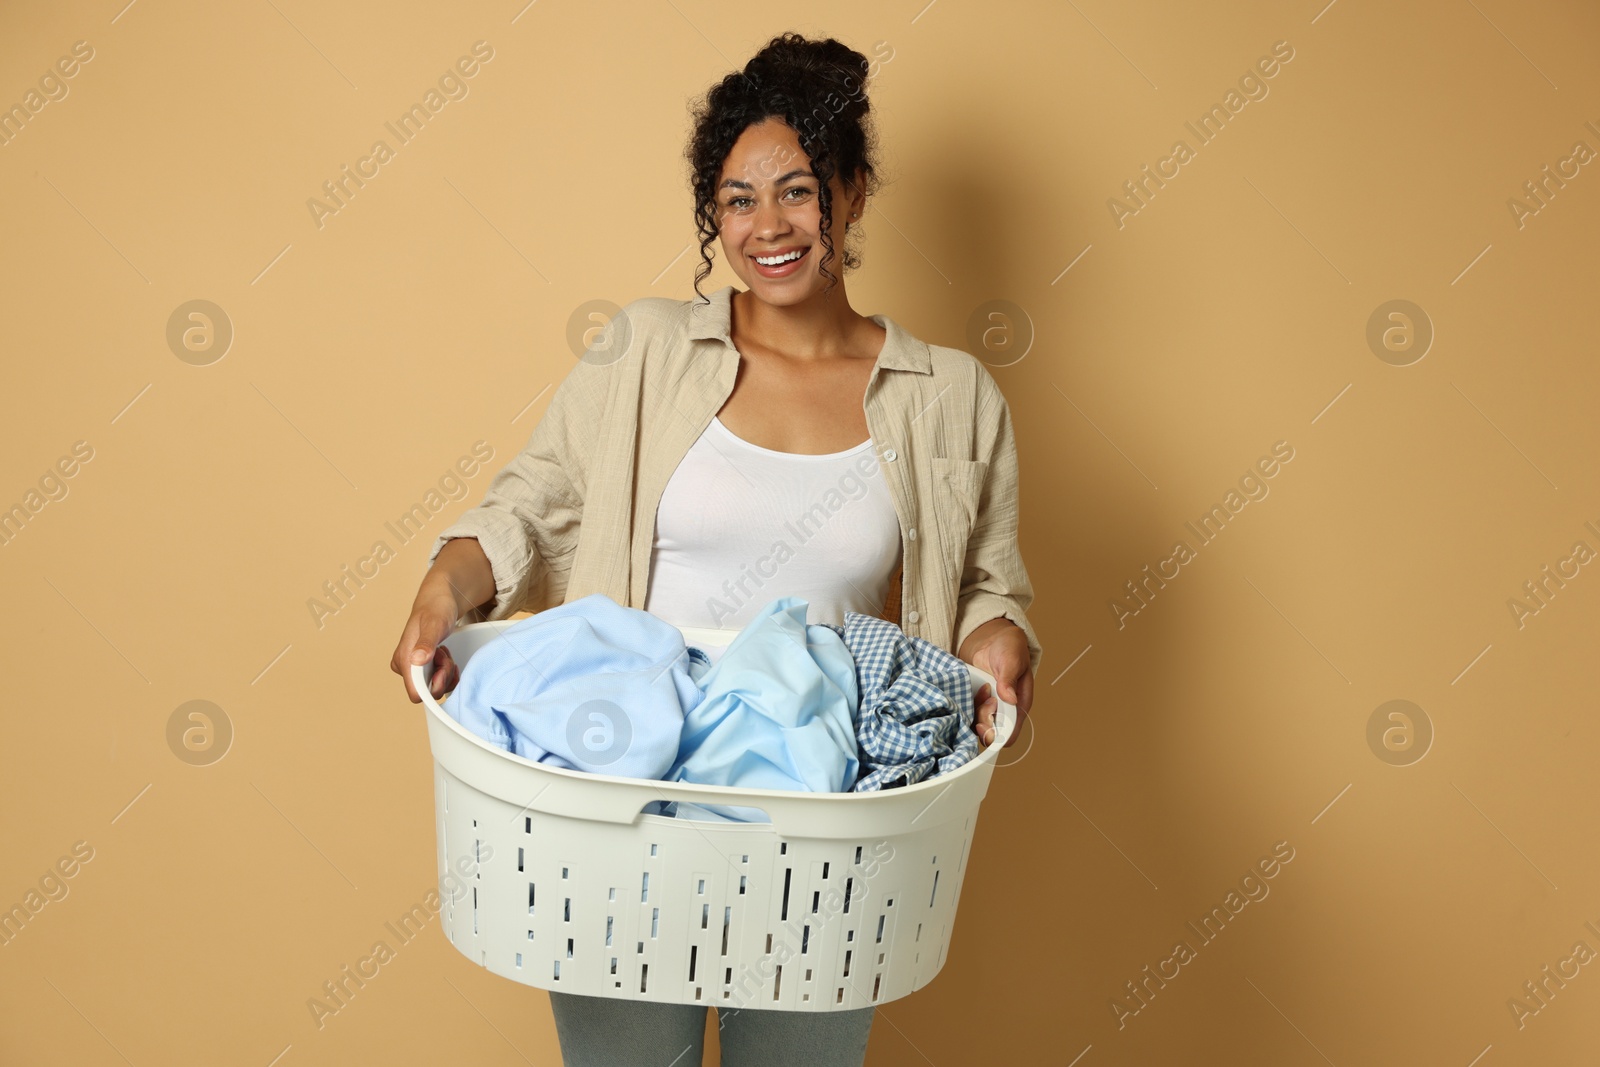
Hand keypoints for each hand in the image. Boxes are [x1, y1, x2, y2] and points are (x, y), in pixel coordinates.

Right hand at [390, 587, 462, 702]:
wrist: (438, 602)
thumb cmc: (435, 609)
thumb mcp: (434, 624)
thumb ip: (426, 643)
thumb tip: (416, 661)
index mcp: (403, 659)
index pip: (416, 692)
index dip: (434, 685)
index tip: (443, 666)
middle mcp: (404, 667)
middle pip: (428, 691)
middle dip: (443, 674)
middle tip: (443, 653)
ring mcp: (413, 668)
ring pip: (435, 687)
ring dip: (446, 671)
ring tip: (442, 651)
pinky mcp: (422, 668)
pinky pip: (438, 682)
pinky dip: (447, 672)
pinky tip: (444, 657)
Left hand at [960, 618, 1033, 747]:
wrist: (992, 639)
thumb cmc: (1008, 648)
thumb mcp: (1011, 660)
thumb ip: (1009, 679)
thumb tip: (1010, 698)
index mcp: (1019, 705)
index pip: (1009, 733)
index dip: (995, 734)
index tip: (984, 723)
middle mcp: (1004, 711)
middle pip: (990, 732)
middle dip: (982, 719)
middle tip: (982, 697)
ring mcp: (989, 707)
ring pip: (977, 724)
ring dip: (973, 711)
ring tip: (979, 689)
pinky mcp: (976, 701)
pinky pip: (968, 713)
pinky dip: (964, 706)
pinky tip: (967, 691)